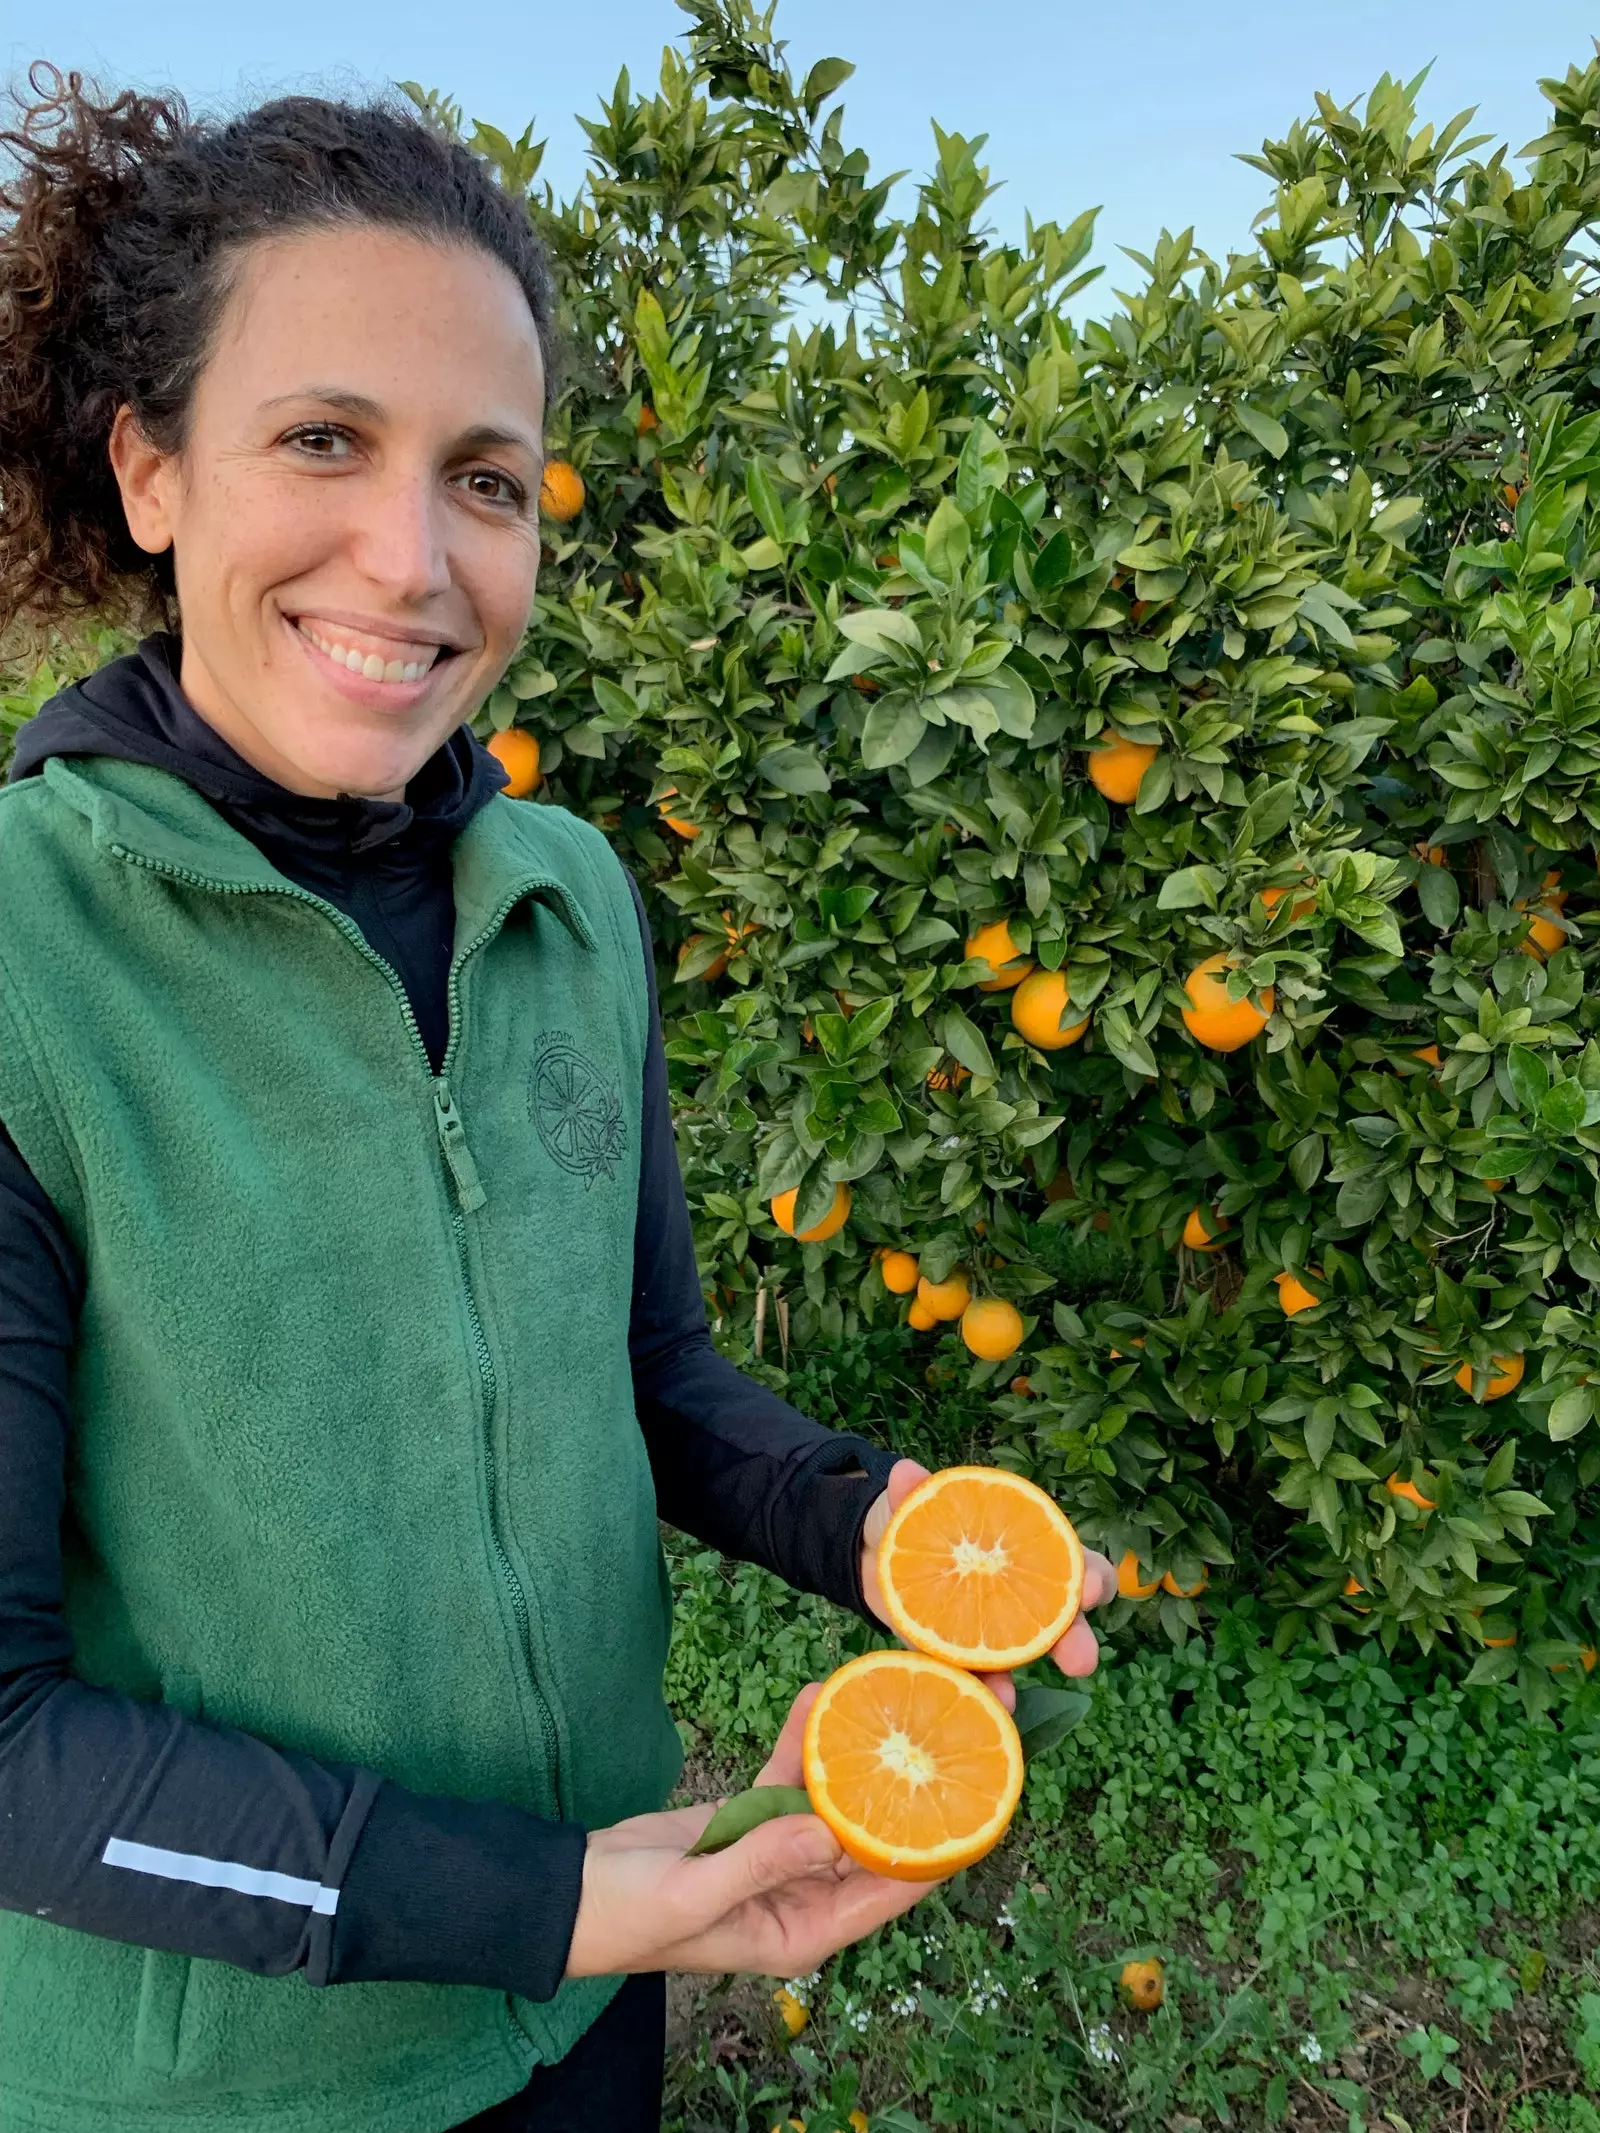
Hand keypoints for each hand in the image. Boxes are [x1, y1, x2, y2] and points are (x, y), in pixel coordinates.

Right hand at [564, 1685, 937, 1979]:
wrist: (572, 1892)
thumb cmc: (631, 1915)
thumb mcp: (695, 1895)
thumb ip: (760, 1862)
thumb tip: (830, 1832)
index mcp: (803, 1930)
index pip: (888, 1891)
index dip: (938, 1849)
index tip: (981, 1798)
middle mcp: (805, 1894)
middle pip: (874, 1839)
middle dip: (913, 1788)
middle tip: (955, 1725)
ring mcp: (781, 1852)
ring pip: (838, 1799)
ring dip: (861, 1751)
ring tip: (898, 1695)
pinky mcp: (752, 1818)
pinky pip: (790, 1775)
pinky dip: (804, 1738)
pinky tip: (819, 1693)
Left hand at [859, 1458, 1116, 1711]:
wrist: (877, 1557)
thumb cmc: (918, 1520)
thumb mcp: (911, 1504)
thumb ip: (912, 1492)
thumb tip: (903, 1470)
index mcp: (1022, 1546)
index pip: (1070, 1560)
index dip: (1090, 1575)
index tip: (1092, 1588)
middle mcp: (1015, 1593)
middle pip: (1058, 1619)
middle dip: (1074, 1640)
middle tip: (1082, 1661)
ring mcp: (986, 1628)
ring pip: (1010, 1657)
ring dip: (1014, 1680)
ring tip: (1007, 1701)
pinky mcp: (952, 1654)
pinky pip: (965, 1677)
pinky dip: (964, 1692)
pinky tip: (963, 1707)